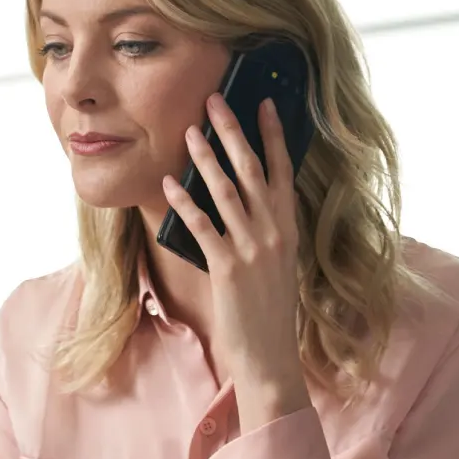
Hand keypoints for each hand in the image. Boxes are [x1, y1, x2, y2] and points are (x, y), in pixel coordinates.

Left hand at [162, 93, 310, 431]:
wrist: (270, 357)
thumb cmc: (269, 313)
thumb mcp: (276, 264)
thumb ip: (265, 231)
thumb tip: (243, 199)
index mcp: (288, 229)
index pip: (282, 171)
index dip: (272, 135)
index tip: (263, 102)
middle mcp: (274, 234)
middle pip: (251, 171)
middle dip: (232, 132)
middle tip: (215, 101)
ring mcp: (252, 250)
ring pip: (226, 192)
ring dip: (206, 159)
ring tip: (189, 132)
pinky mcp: (228, 269)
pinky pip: (203, 228)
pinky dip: (185, 203)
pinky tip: (170, 183)